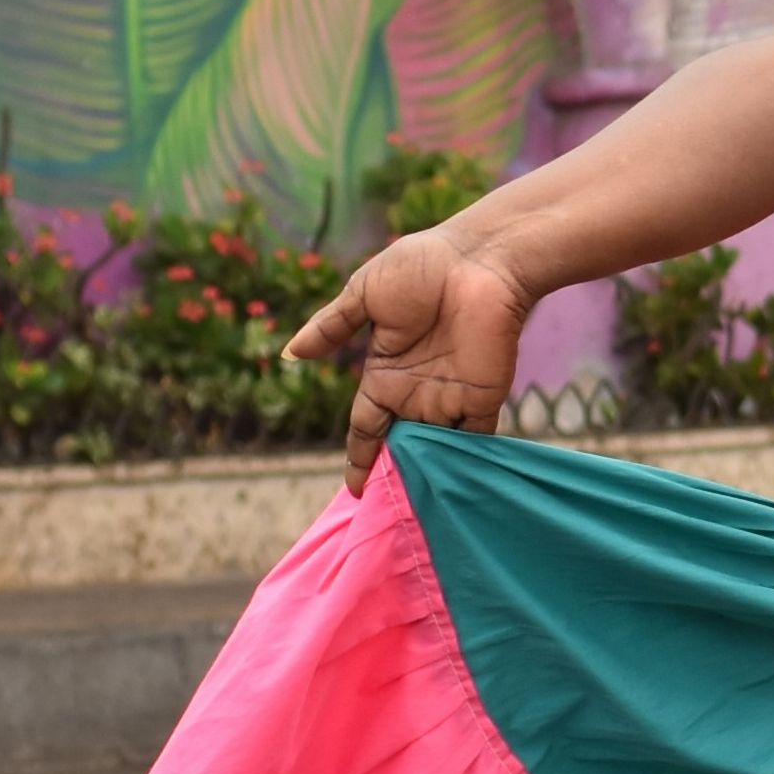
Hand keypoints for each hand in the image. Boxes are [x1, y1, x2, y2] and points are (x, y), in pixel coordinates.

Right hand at [286, 225, 536, 488]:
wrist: (480, 259)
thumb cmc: (421, 268)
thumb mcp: (364, 295)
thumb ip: (332, 328)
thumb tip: (289, 353)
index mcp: (385, 372)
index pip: (367, 426)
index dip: (359, 456)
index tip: (353, 489)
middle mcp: (416, 392)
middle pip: (400, 446)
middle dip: (391, 476)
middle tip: (382, 513)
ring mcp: (450, 396)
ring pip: (434, 450)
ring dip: (424, 477)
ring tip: (409, 514)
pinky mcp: (484, 397)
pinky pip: (473, 440)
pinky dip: (464, 465)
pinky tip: (450, 492)